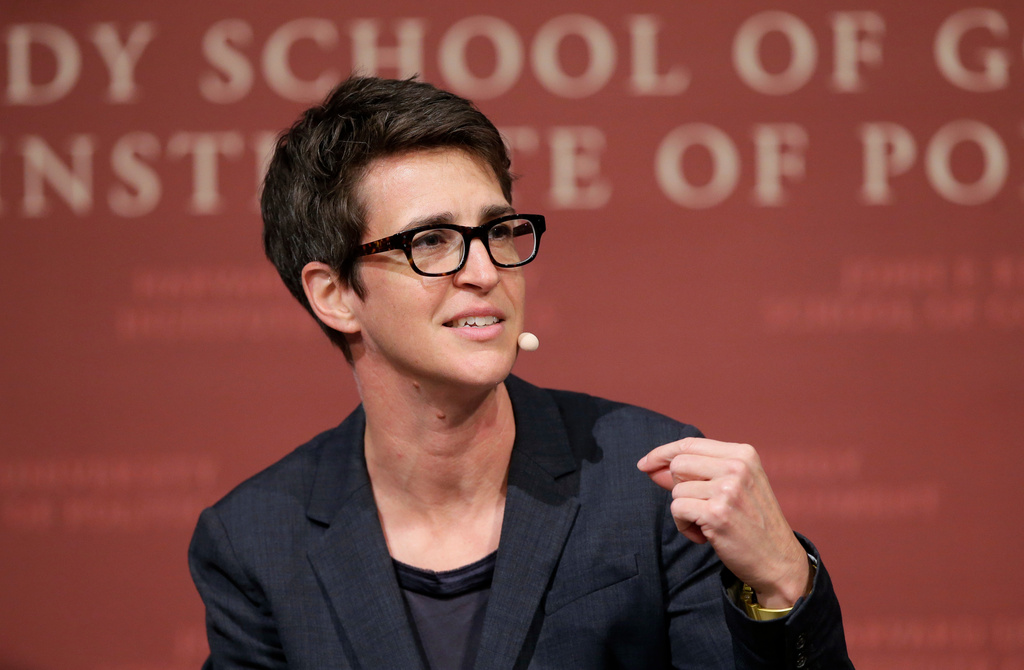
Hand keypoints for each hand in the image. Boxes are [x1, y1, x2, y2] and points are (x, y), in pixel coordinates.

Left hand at [638, 437, 810, 608]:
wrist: (779, 560)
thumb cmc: (752, 523)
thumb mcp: (733, 487)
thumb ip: (695, 473)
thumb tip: (650, 466)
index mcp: (743, 454)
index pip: (689, 444)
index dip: (662, 453)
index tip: (645, 464)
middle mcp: (737, 467)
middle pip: (678, 464)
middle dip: (678, 487)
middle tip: (700, 507)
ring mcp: (727, 489)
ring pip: (676, 490)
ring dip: (684, 512)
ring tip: (707, 524)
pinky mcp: (717, 513)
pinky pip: (677, 510)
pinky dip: (684, 526)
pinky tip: (705, 536)